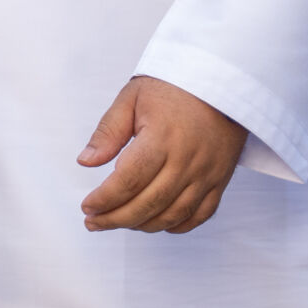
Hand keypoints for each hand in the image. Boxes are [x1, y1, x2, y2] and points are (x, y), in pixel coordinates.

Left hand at [78, 75, 248, 233]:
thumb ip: (108, 131)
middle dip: (116, 218)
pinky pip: (201, 214)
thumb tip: (86, 162)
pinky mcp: (220, 179)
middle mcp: (187, 161)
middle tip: (94, 222)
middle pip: (148, 204)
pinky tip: (156, 223)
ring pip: (173, 215)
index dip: (105, 199)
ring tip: (119, 222)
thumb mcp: (132, 98)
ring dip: (143, 225)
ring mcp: (207, 173)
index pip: (128, 180)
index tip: (87, 207)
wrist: (222, 82)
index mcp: (161, 138)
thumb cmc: (172, 87)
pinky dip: (177, 225)